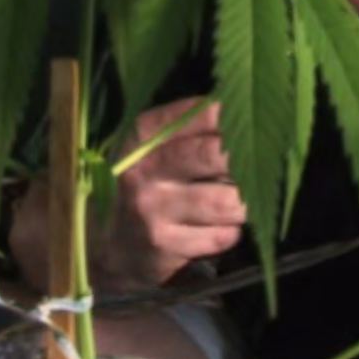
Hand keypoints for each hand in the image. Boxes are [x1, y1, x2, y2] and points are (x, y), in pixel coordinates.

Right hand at [84, 97, 246, 291]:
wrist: (101, 243)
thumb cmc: (141, 183)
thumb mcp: (150, 146)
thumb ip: (190, 126)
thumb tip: (245, 112)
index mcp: (144, 134)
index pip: (203, 114)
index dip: (237, 120)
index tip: (253, 127)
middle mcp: (144, 169)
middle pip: (215, 155)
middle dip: (247, 160)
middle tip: (257, 166)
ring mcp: (152, 210)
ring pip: (228, 201)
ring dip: (242, 202)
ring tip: (236, 200)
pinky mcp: (164, 246)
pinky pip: (222, 235)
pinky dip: (230, 231)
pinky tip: (217, 226)